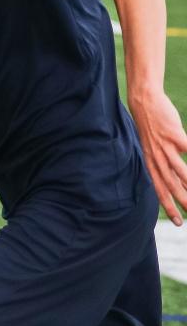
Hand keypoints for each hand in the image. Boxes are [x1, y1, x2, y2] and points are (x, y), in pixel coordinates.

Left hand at [131, 92, 186, 224]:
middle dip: (181, 202)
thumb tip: (179, 178)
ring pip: (179, 170)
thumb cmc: (152, 126)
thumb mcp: (154, 148)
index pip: (160, 190)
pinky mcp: (173, 134)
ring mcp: (165, 147)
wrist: (144, 102)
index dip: (168, 207)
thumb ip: (165, 163)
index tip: (177, 222)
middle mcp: (156, 158)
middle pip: (170, 184)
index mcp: (151, 163)